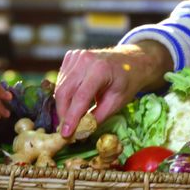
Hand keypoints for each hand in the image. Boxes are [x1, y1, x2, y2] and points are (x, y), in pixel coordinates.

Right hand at [54, 42, 171, 137]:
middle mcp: (85, 59)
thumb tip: (79, 132)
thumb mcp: (116, 102)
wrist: (129, 61)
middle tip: (66, 130)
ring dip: (62, 105)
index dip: (71, 117)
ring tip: (71, 117)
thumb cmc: (125, 82)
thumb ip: (98, 117)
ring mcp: (76, 55)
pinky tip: (73, 99)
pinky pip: (61, 79)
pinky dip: (64, 93)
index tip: (65, 134)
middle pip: (65, 91)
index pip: (80, 96)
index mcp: (101, 69)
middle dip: (63, 113)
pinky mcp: (71, 56)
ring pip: (60, 86)